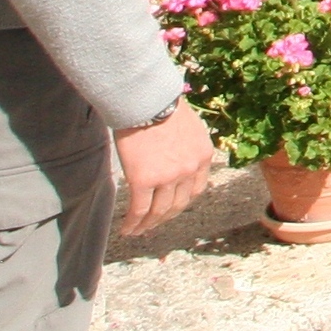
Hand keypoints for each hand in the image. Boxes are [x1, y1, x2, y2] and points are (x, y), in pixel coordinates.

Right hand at [113, 102, 215, 235]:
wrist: (145, 99)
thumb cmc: (161, 105)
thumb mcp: (189, 126)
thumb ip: (187, 146)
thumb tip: (175, 157)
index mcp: (203, 155)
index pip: (196, 189)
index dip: (182, 203)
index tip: (171, 209)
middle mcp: (190, 169)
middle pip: (178, 204)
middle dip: (164, 217)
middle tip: (153, 225)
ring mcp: (168, 177)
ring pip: (159, 211)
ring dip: (148, 224)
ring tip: (138, 231)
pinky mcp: (145, 180)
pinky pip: (139, 209)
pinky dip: (133, 223)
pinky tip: (127, 229)